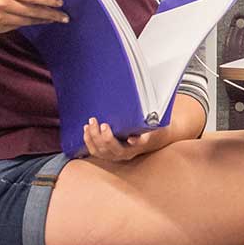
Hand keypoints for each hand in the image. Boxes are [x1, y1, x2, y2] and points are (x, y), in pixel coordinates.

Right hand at [0, 0, 65, 32]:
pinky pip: (17, 26)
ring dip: (42, 20)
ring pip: (26, 21)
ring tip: (54, 19)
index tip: (60, 2)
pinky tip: (38, 21)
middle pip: (31, 11)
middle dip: (50, 14)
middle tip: (64, 16)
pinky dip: (29, 23)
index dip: (47, 0)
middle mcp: (0, 3)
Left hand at [84, 93, 206, 162]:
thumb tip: (152, 89)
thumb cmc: (154, 126)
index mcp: (142, 143)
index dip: (128, 140)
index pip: (137, 143)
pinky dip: (90, 142)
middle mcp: (129, 152)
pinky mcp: (111, 153)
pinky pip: (97, 153)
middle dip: (102, 137)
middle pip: (112, 149)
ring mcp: (119, 155)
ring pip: (102, 152)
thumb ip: (153, 110)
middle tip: (98, 122)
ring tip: (89, 124)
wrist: (154, 139)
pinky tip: (86, 131)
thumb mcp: (157, 118)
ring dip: (93, 139)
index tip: (119, 132)